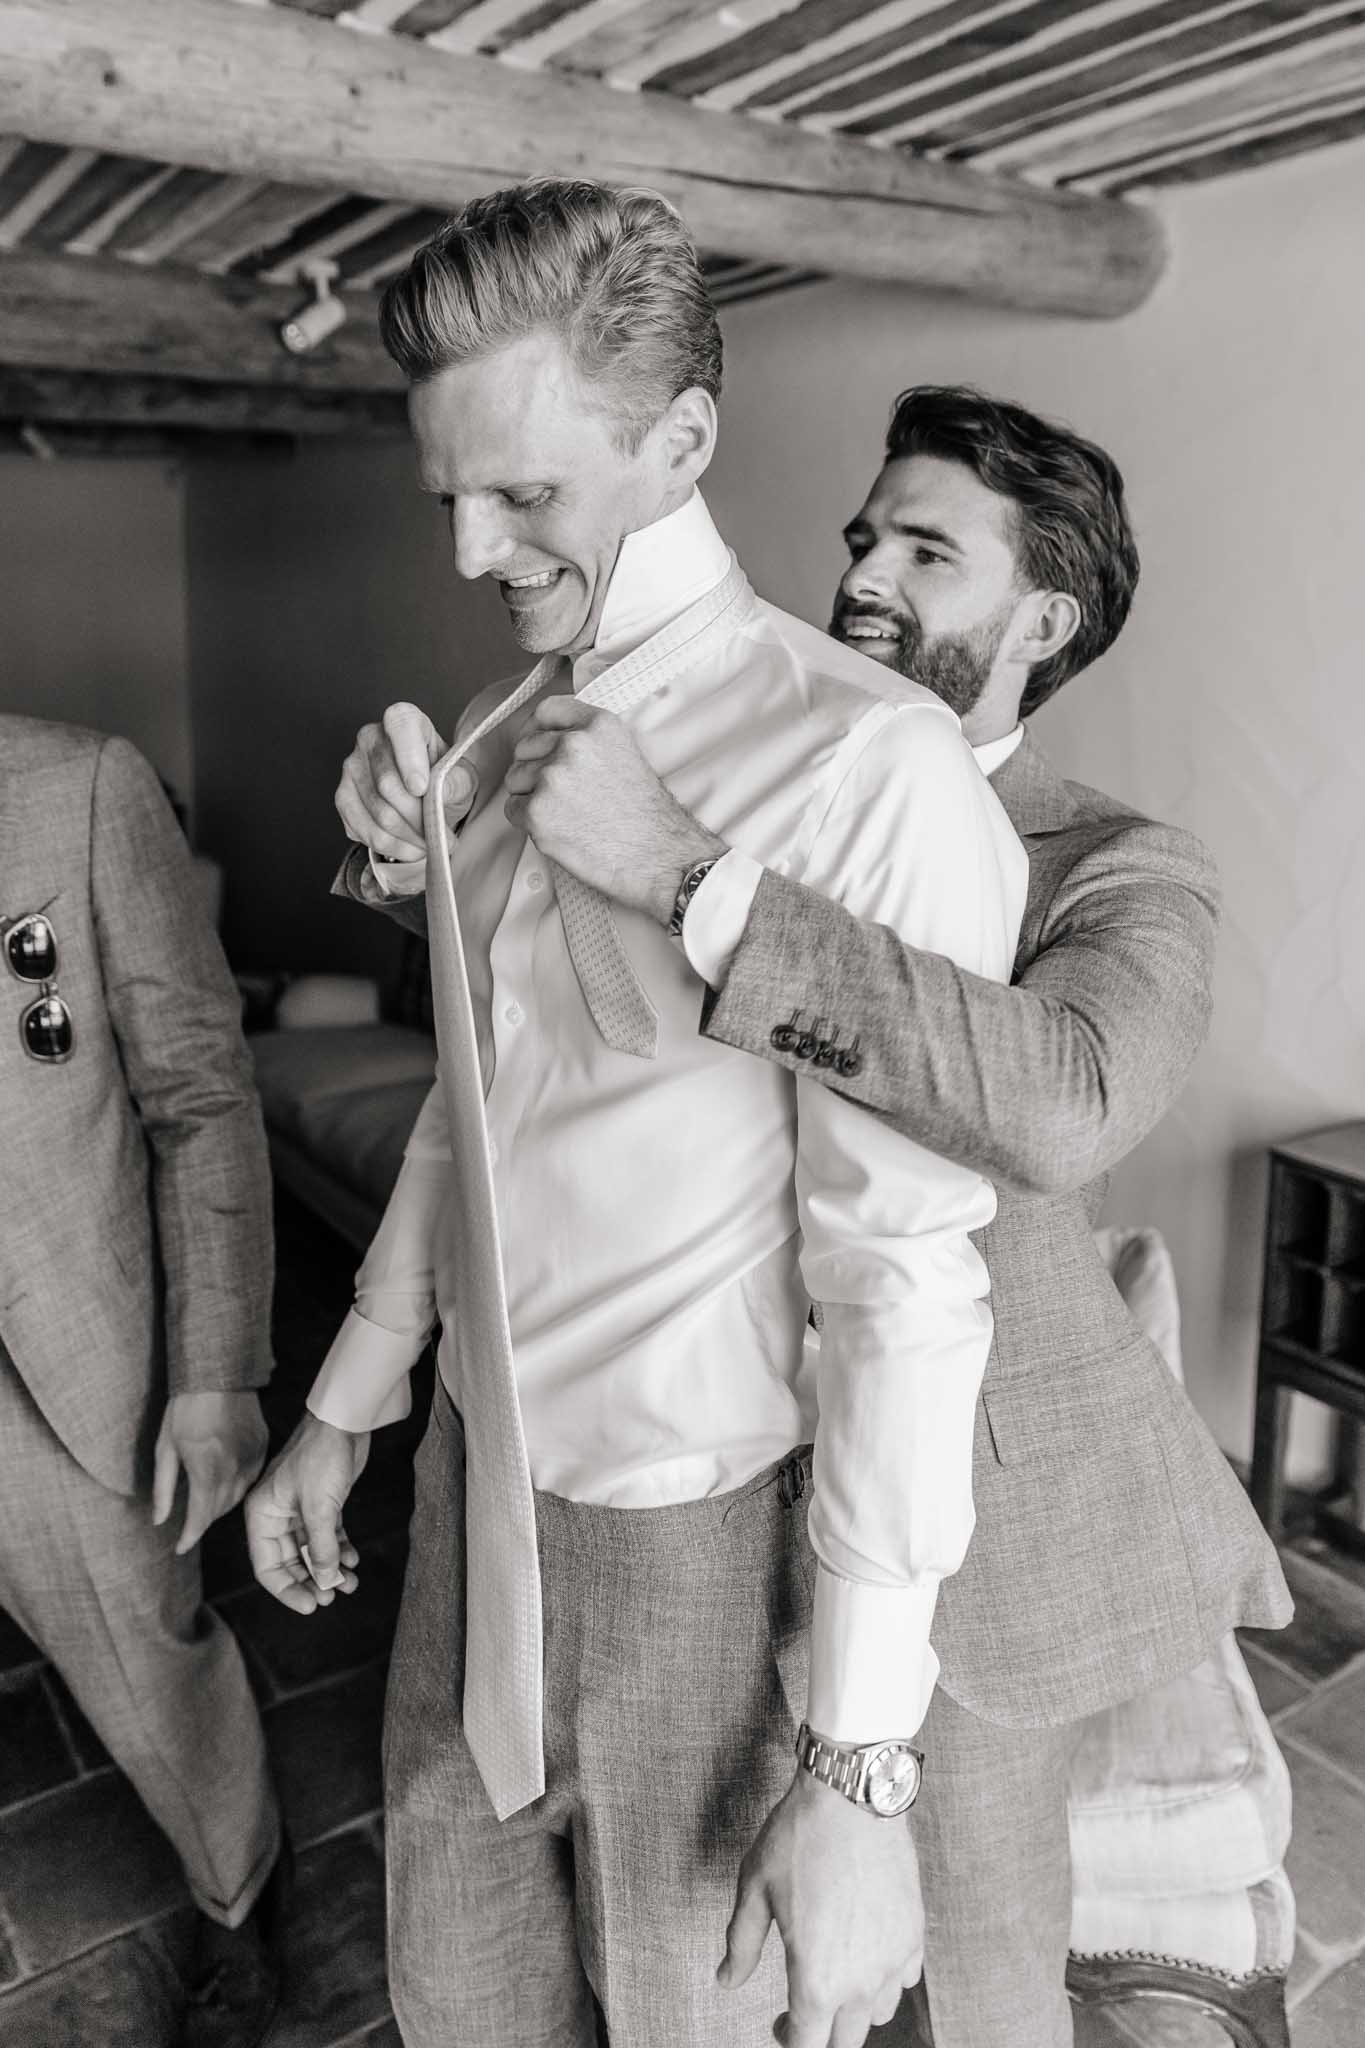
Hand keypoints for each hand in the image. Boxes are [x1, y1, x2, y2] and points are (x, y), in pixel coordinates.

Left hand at [152, 1390, 269, 1555]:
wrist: (219, 1374)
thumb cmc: (186, 1408)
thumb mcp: (165, 1448)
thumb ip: (164, 1489)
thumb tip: (159, 1520)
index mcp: (207, 1471)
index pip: (200, 1519)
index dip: (188, 1537)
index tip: (179, 1547)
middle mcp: (234, 1470)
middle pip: (219, 1511)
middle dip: (202, 1521)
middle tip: (188, 1522)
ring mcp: (252, 1458)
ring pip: (237, 1497)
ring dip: (219, 1506)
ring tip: (205, 1503)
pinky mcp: (262, 1447)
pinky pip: (250, 1479)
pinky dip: (236, 1487)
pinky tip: (224, 1481)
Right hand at [244, 1411, 369, 1613]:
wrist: (344, 1420)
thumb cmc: (321, 1456)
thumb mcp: (320, 1507)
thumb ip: (320, 1548)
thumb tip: (326, 1582)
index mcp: (262, 1515)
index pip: (266, 1567)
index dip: (287, 1590)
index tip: (311, 1607)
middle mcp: (276, 1515)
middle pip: (288, 1563)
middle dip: (311, 1582)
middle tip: (332, 1598)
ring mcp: (300, 1510)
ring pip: (310, 1551)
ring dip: (329, 1569)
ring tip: (350, 1583)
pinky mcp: (323, 1503)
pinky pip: (327, 1537)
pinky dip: (339, 1550)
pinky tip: (353, 1560)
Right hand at [335, 703, 476, 861]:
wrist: (428, 797)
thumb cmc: (444, 779)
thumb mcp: (463, 777)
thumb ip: (457, 781)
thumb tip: (442, 791)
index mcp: (403, 721)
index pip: (401, 726)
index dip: (409, 759)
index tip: (422, 788)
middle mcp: (370, 738)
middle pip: (388, 784)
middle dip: (418, 817)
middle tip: (440, 834)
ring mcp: (352, 767)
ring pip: (377, 812)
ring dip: (408, 837)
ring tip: (429, 844)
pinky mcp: (343, 797)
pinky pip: (363, 828)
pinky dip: (391, 846)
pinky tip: (409, 847)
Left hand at [503, 698, 725, 925]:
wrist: (658, 856)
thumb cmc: (645, 814)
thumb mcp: (625, 754)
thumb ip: (589, 739)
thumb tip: (551, 738)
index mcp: (598, 725)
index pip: (547, 710)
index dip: (538, 728)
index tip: (539, 743)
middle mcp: (574, 745)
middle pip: (525, 747)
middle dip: (536, 769)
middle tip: (564, 794)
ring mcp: (553, 777)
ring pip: (516, 779)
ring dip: (532, 796)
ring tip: (567, 814)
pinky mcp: (538, 812)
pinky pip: (513, 809)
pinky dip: (529, 822)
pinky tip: (560, 829)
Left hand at [719, 1770, 923, 2047]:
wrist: (851, 1795)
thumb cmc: (799, 1839)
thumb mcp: (754, 1890)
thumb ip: (740, 1946)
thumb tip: (726, 1980)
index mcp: (816, 1980)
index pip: (807, 2044)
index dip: (788, 2040)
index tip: (779, 2025)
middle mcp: (861, 1980)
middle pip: (846, 2041)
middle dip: (821, 2033)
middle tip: (801, 2010)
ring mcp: (893, 1957)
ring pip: (878, 2012)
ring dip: (854, 2008)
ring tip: (834, 1978)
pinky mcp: (913, 1932)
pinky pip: (905, 1977)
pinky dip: (886, 1978)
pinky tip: (868, 1954)